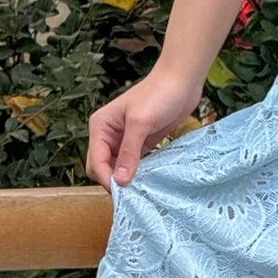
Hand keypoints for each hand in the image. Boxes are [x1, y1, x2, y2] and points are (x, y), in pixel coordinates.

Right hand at [86, 65, 203, 192]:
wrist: (182, 81)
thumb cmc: (159, 95)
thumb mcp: (141, 123)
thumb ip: (129, 152)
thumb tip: (120, 181)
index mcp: (100, 126)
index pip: (95, 161)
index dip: (106, 178)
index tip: (123, 193)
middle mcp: (108, 134)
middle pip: (102, 167)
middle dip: (113, 181)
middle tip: (132, 195)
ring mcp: (125, 140)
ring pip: (118, 168)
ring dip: (126, 180)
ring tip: (141, 192)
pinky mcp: (142, 143)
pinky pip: (134, 165)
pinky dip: (138, 174)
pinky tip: (148, 182)